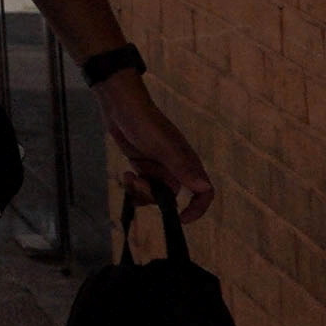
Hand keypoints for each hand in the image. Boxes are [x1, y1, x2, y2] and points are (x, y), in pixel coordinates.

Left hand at [103, 70, 221, 217]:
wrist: (121, 106)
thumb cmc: (145, 123)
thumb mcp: (163, 147)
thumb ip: (182, 167)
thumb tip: (204, 188)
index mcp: (188, 164)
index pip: (204, 193)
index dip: (198, 209)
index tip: (182, 219)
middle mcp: (176, 169)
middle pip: (171, 197)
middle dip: (153, 196)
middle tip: (138, 182)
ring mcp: (159, 168)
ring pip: (154, 193)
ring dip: (140, 191)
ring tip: (128, 176)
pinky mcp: (144, 165)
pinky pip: (142, 186)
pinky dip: (133, 187)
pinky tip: (126, 175)